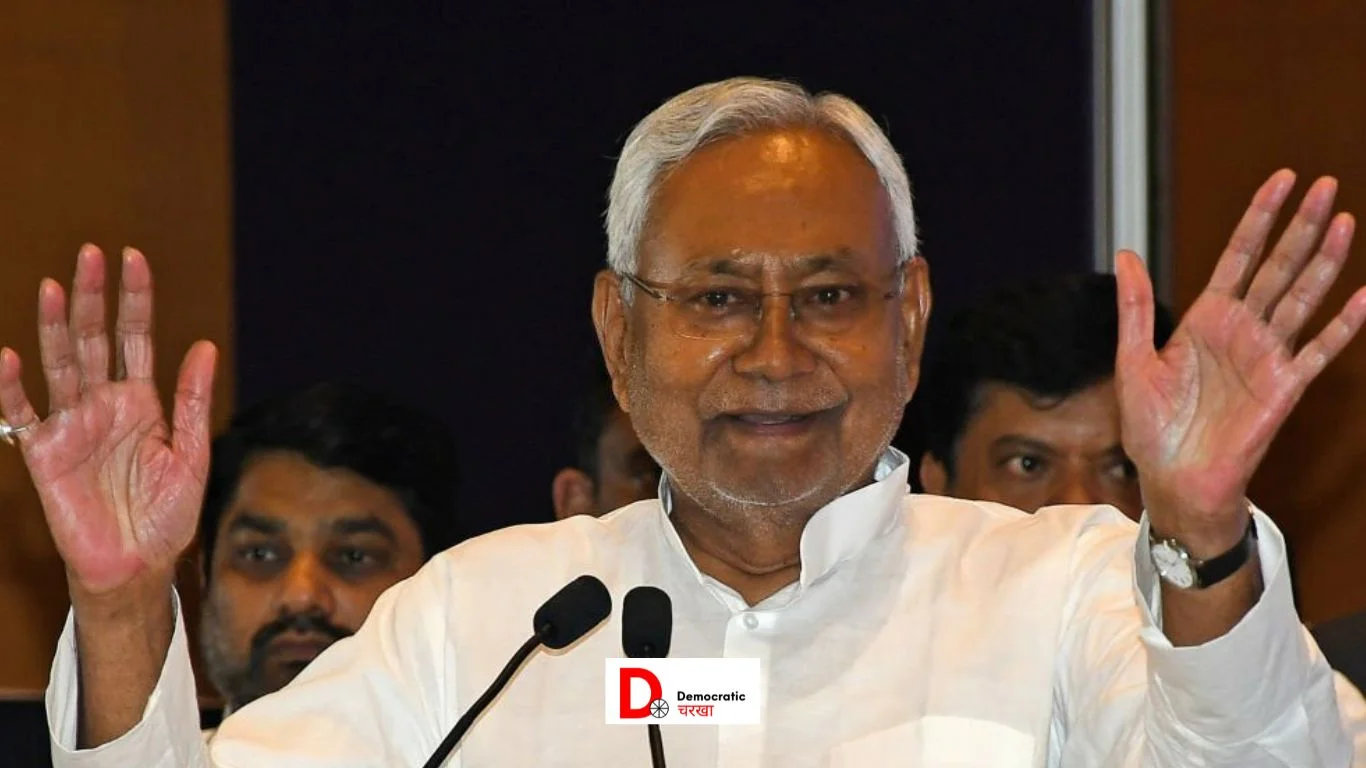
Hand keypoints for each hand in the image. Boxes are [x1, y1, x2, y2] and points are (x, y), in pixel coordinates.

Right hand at [0, 245, 215, 596]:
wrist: (138, 567)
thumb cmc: (166, 517)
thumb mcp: (192, 455)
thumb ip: (192, 401)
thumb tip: (204, 345)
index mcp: (142, 403)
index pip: (137, 338)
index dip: (136, 300)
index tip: (134, 259)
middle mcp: (104, 405)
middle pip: (96, 340)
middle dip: (94, 297)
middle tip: (91, 253)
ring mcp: (72, 425)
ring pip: (60, 364)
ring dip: (57, 326)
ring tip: (57, 287)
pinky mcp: (44, 454)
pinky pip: (23, 415)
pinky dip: (11, 388)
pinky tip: (7, 356)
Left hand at [1115, 170, 1365, 550]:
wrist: (1172, 478)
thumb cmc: (1152, 426)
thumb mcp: (1134, 359)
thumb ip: (1135, 307)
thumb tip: (1125, 253)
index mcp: (1205, 319)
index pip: (1239, 255)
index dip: (1259, 218)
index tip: (1282, 179)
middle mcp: (1242, 330)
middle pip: (1278, 266)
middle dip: (1300, 225)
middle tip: (1325, 183)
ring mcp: (1267, 355)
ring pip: (1302, 296)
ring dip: (1324, 260)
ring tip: (1344, 219)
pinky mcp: (1285, 386)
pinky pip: (1320, 349)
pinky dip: (1345, 323)